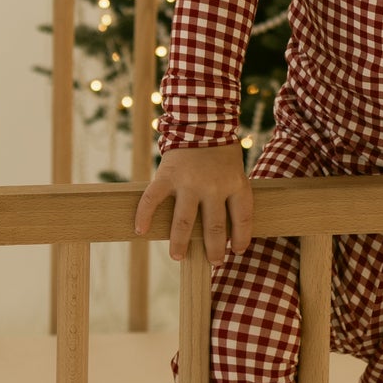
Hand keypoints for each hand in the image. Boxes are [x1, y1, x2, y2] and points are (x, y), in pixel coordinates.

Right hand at [133, 142, 252, 264]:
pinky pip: (153, 199)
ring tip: (178, 256)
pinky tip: (140, 230)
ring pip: (184, 221)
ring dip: (180, 242)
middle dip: (213, 249)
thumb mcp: (236, 171)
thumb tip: (229, 230)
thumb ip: (232, 195)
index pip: (242, 218)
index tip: (237, 250)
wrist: (201, 120)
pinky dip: (144, 216)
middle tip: (212, 262)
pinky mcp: (167, 176)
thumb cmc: (221, 151)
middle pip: (214, 227)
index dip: (241, 237)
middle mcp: (213, 186)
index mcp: (235, 184)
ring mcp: (189, 182)